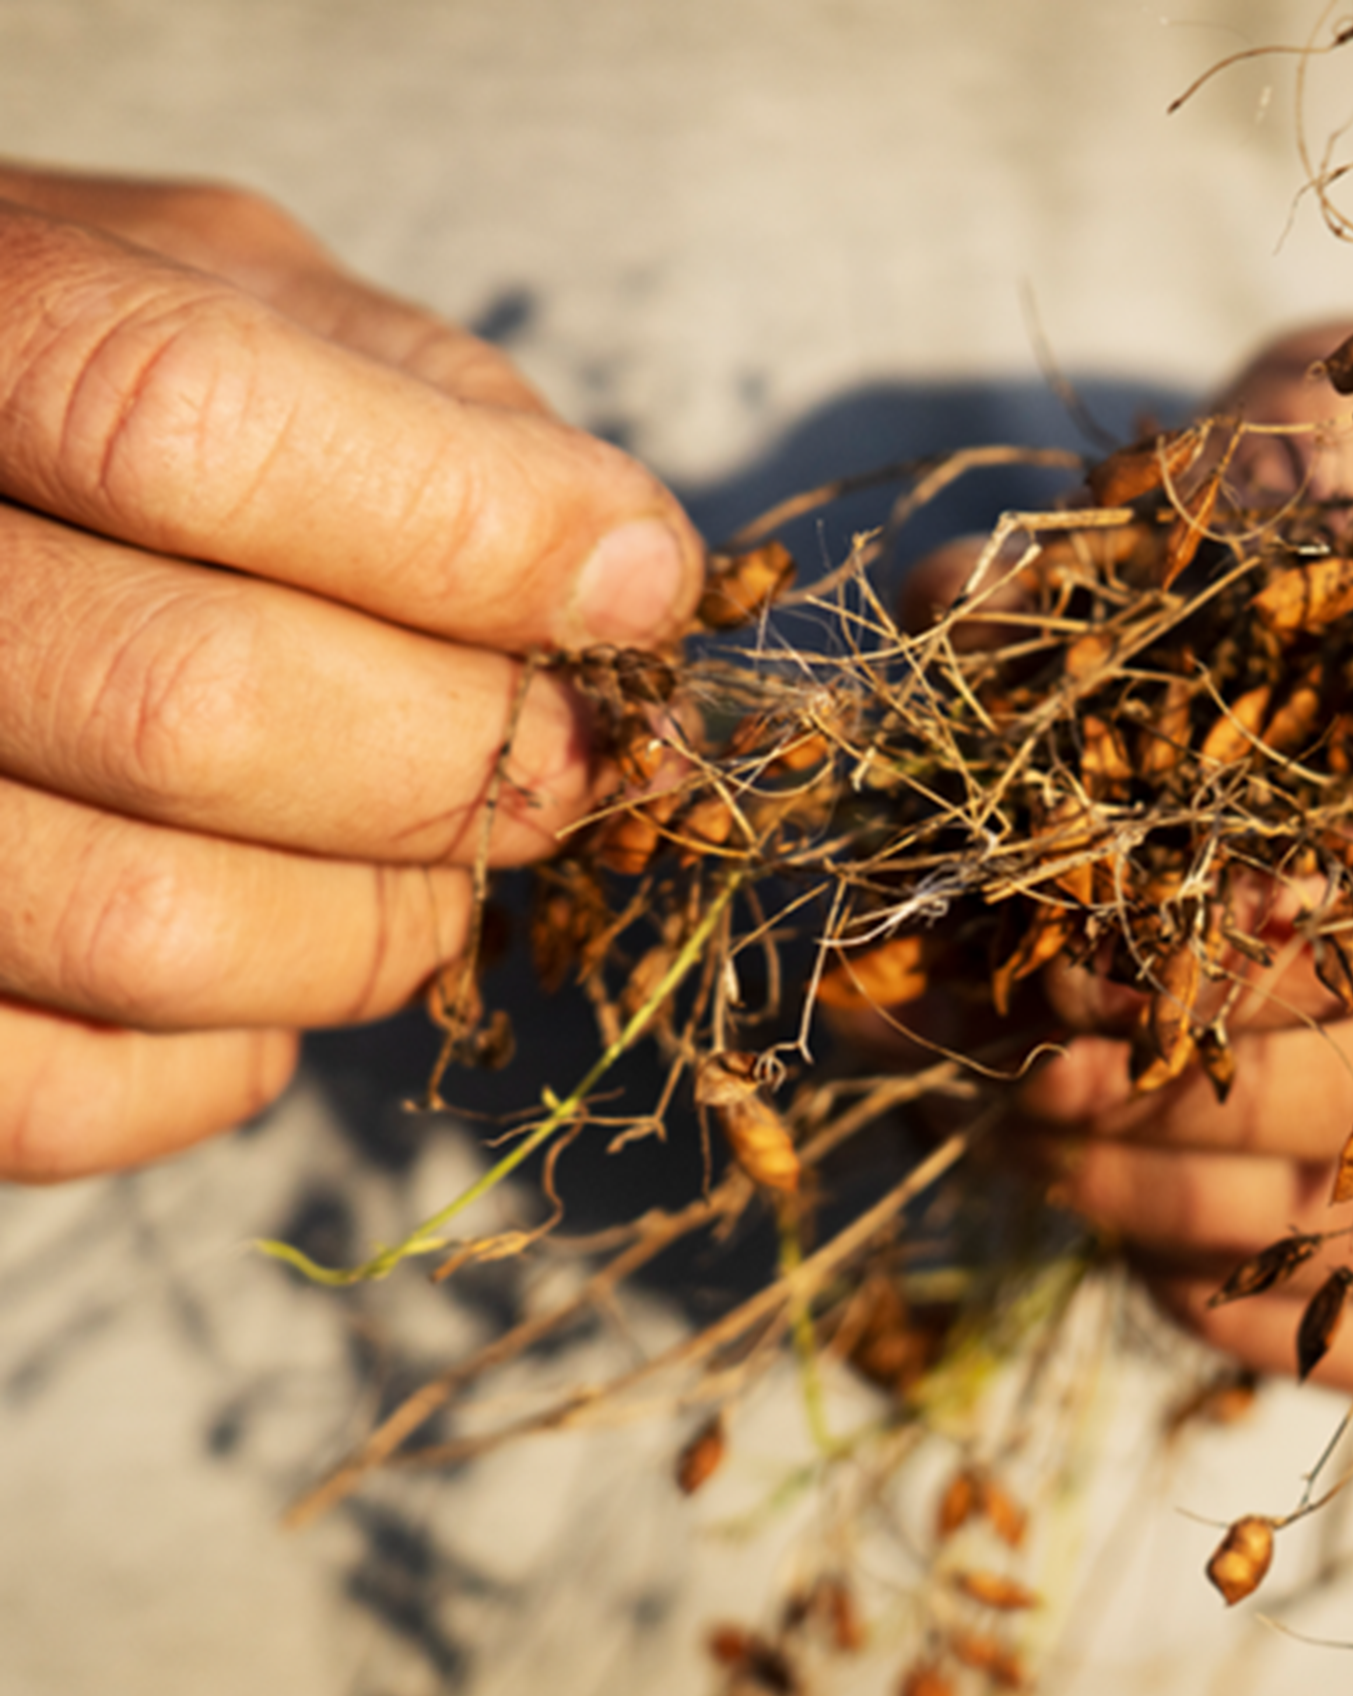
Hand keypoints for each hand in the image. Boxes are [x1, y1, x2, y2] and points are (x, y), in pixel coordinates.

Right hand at [0, 164, 701, 1181]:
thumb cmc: (75, 381)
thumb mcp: (233, 289)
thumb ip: (435, 408)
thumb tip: (630, 578)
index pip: (197, 431)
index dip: (476, 536)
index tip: (630, 594)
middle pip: (196, 706)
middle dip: (468, 761)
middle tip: (556, 759)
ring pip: (148, 931)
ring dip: (380, 925)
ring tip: (425, 858)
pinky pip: (67, 1094)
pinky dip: (234, 1057)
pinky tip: (271, 942)